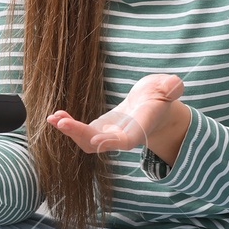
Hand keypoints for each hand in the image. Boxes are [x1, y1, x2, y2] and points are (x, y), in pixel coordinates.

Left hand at [47, 74, 189, 163]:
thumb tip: (174, 85)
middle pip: (99, 143)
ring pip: (86, 141)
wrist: (153, 105)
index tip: (95, 140)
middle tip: (61, 123)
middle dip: (79, 135)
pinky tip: (56, 116)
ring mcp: (109, 135)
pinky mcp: (99, 128)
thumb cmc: (161, 94)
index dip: (111, 142)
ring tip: (54, 119)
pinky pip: (80, 132)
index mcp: (140, 127)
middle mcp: (122, 136)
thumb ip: (171, 87)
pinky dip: (67, 125)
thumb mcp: (168, 87)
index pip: (126, 140)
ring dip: (69, 132)